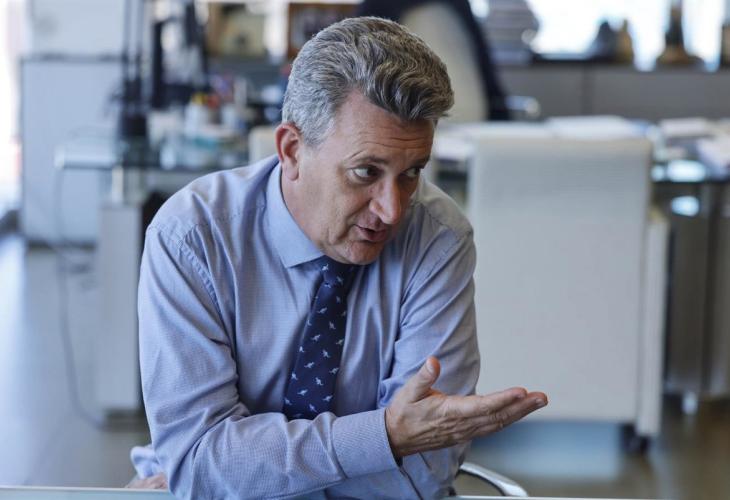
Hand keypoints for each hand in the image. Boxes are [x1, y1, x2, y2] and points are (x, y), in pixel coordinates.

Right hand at [385, 357, 546, 457]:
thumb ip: (423, 377)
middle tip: (542, 397)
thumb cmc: (403, 414)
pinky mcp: (465, 434)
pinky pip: (492, 428)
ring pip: (498, 423)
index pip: (482, 406)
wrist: (395, 438)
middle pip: (498, 416)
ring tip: (537, 401)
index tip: (522, 391)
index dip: (503, 399)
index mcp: (449, 412)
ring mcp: (464, 432)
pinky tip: (518, 413)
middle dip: (522, 407)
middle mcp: (461, 425)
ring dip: (520, 413)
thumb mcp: (408, 391)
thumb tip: (433, 362)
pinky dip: (508, 420)